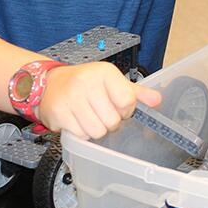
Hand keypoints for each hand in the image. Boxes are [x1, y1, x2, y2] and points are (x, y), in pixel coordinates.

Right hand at [37, 62, 160, 139]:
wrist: (49, 83)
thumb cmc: (85, 83)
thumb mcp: (111, 82)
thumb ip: (136, 92)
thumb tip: (158, 100)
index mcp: (105, 72)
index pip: (127, 101)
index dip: (125, 110)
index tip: (117, 106)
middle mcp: (87, 82)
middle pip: (112, 120)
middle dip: (110, 122)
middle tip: (101, 113)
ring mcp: (71, 98)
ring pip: (97, 131)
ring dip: (96, 130)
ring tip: (89, 118)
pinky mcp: (58, 112)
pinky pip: (80, 135)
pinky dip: (81, 133)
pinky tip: (77, 121)